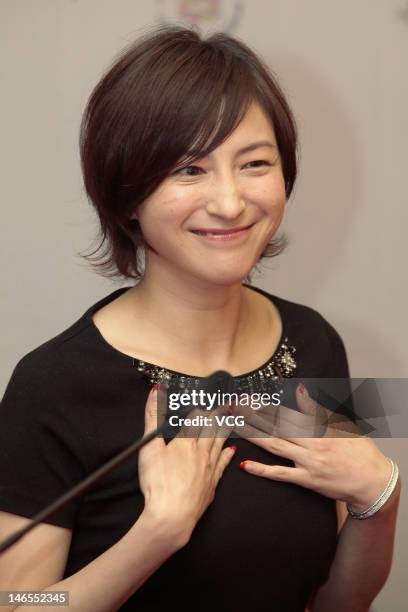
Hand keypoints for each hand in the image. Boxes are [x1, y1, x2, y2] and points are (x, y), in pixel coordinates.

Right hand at [137, 385, 235, 545]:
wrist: (172, 515)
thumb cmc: (158, 482)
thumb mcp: (150, 446)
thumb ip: (153, 417)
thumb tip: (156, 391)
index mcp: (185, 441)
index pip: (196, 418)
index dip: (201, 407)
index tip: (210, 398)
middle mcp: (200, 452)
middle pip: (212, 428)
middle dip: (219, 414)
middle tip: (230, 403)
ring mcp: (208, 468)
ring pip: (220, 443)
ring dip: (226, 429)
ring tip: (233, 419)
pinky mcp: (212, 484)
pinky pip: (222, 465)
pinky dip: (227, 455)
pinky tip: (232, 450)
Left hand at [233, 384, 391, 509]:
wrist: (372, 481)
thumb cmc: (358, 450)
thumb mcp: (340, 424)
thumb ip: (317, 409)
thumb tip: (300, 390)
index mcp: (318, 426)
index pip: (284, 411)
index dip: (263, 404)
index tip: (246, 397)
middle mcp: (311, 442)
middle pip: (275, 426)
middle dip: (251, 415)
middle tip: (232, 407)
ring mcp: (308, 462)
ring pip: (274, 446)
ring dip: (253, 435)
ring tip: (234, 427)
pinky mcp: (307, 480)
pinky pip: (281, 474)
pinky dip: (262, 470)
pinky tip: (245, 465)